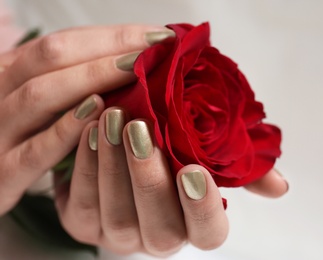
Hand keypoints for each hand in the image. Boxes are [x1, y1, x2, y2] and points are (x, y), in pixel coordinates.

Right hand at [0, 24, 174, 214]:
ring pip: (38, 95)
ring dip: (91, 78)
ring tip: (135, 70)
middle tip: (155, 47)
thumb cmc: (24, 140)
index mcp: (11, 73)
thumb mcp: (44, 105)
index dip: (112, 36)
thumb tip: (136, 64)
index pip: (63, 43)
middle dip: (108, 48)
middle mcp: (0, 94)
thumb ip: (76, 83)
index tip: (157, 36)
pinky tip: (98, 113)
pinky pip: (34, 150)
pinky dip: (65, 130)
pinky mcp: (3, 175)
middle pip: (50, 58)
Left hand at [54, 108, 287, 256]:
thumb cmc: (174, 156)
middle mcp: (158, 236)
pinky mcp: (84, 223)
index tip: (194, 170)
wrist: (127, 155)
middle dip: (149, 178)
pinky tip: (90, 129)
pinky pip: (83, 199)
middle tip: (142, 129)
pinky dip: (86, 163)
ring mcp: (119, 234)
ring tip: (113, 118)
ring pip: (116, 211)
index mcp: (194, 223)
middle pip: (159, 225)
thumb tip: (281, 185)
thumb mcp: (209, 157)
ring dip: (114, 164)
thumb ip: (240, 170)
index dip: (203, 207)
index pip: (208, 233)